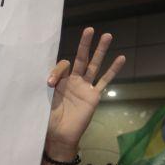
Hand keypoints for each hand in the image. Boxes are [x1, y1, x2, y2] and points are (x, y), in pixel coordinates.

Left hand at [46, 28, 125, 157]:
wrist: (59, 135)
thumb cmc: (48, 119)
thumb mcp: (43, 100)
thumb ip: (47, 88)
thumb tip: (49, 79)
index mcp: (60, 80)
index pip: (63, 65)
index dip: (57, 71)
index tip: (49, 83)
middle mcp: (74, 81)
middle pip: (81, 58)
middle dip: (85, 44)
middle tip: (89, 29)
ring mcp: (85, 87)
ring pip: (94, 66)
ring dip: (101, 51)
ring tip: (107, 36)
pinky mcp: (94, 96)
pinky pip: (105, 81)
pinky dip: (113, 70)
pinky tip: (121, 58)